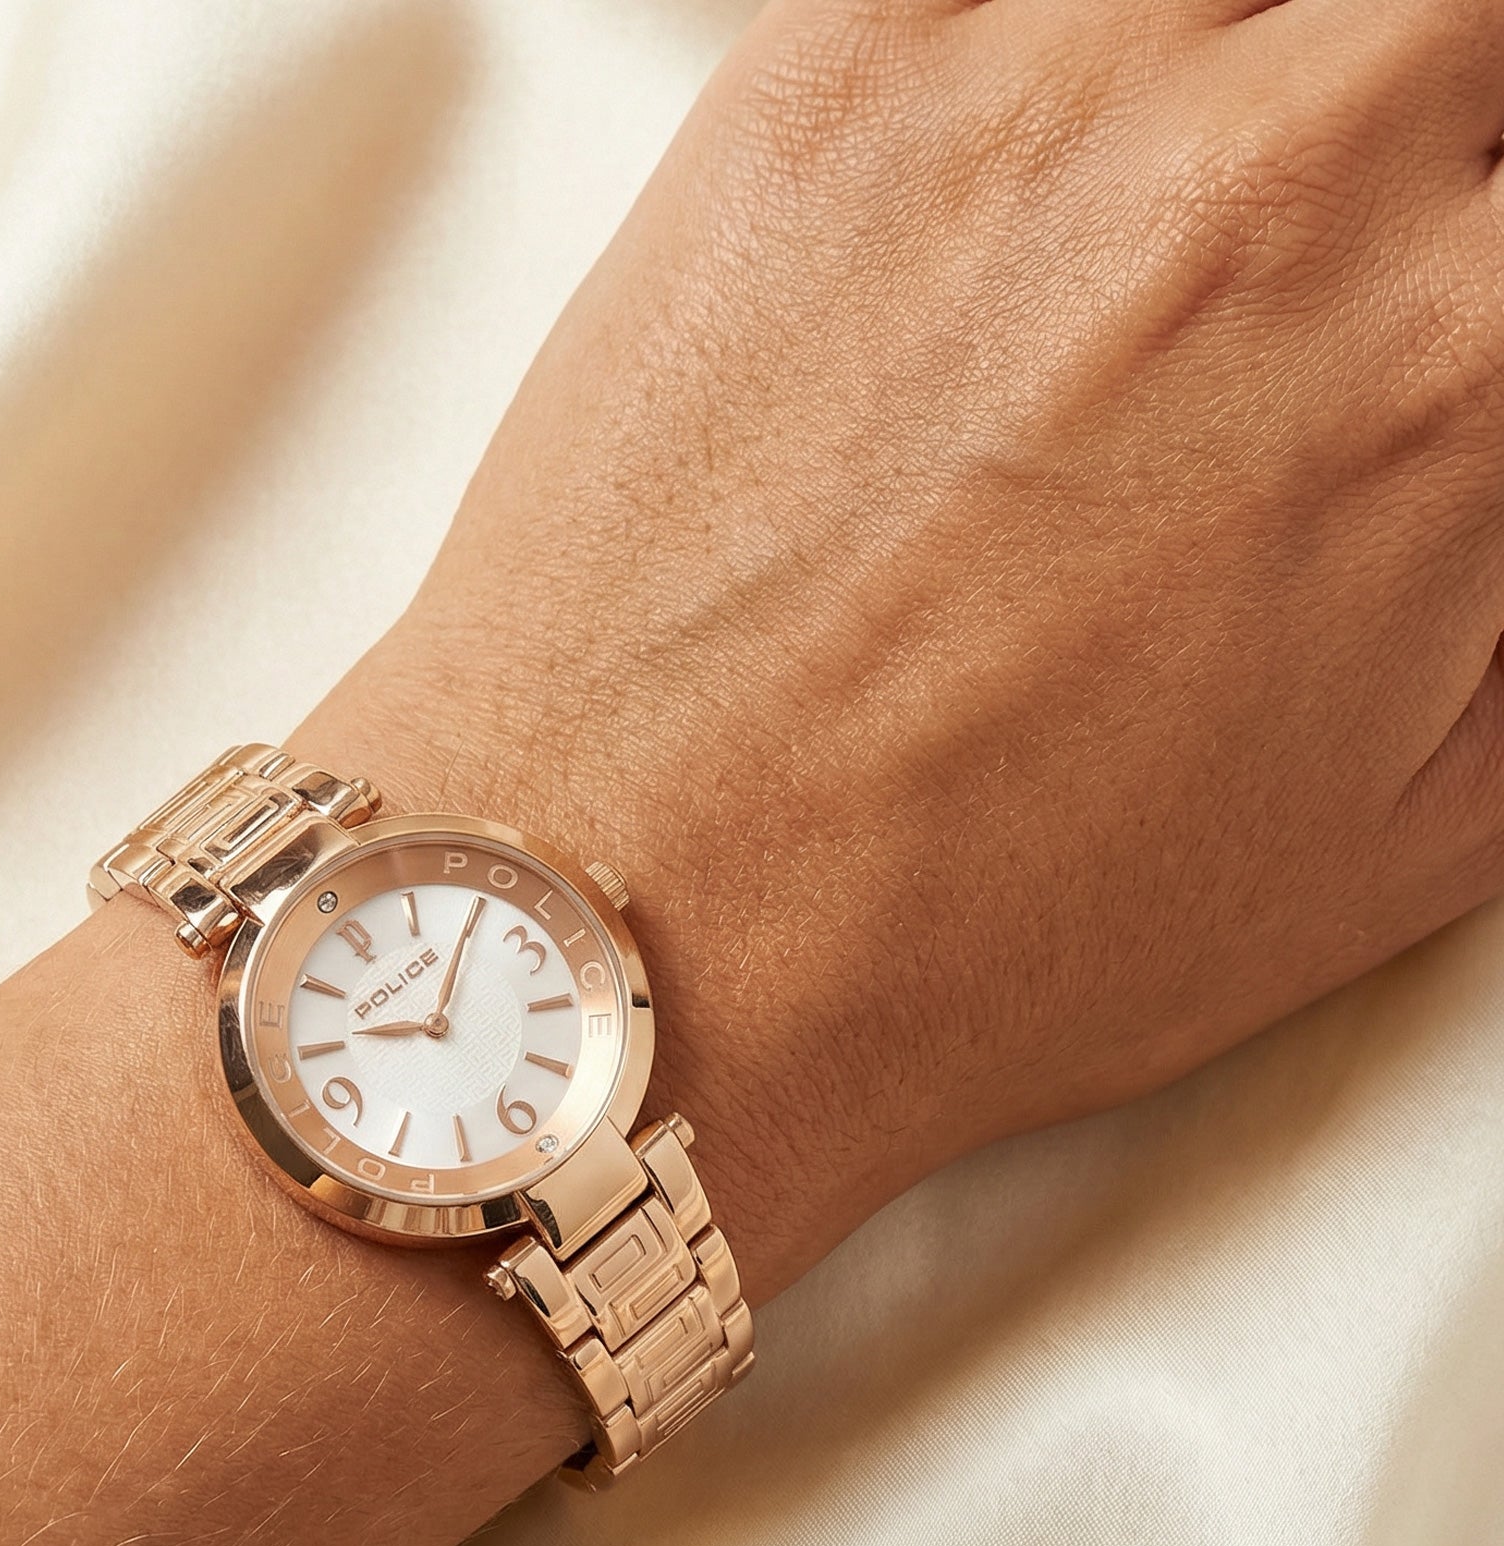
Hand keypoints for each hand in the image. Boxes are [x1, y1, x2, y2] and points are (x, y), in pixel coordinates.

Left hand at [306, 0, 1503, 1293]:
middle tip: (1308, 272)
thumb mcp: (1409, 830)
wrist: (654, 914)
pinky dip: (1026, 58)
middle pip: (1442, 28)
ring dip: (1237, 78)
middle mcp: (1279, 185)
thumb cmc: (971, 929)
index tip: (1426, 309)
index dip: (1475, 272)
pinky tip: (1004, 199)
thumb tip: (1503, 464)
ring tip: (1142, 260)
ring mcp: (1038, 105)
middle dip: (1408, 138)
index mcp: (1464, 370)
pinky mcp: (826, 81)